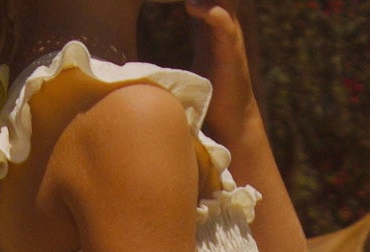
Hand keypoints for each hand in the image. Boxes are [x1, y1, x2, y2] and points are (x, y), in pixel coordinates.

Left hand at [184, 0, 258, 145]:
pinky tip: (191, 7)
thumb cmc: (209, 95)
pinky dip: (209, 11)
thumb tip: (137, 65)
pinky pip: (223, 21)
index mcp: (209, 20)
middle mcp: (221, 20)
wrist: (231, 121)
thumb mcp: (187, 66)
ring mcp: (228, 33)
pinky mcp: (232, 50)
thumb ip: (171, 53)